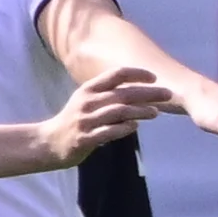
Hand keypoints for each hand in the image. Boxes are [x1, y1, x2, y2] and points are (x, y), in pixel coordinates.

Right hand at [34, 68, 173, 167]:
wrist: (50, 142)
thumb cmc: (75, 120)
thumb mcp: (87, 101)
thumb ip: (109, 94)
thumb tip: (139, 91)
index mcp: (89, 89)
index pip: (116, 75)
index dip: (136, 74)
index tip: (154, 77)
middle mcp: (87, 102)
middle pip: (122, 93)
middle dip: (147, 93)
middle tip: (168, 94)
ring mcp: (86, 120)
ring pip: (118, 112)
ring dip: (140, 111)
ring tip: (156, 112)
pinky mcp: (85, 138)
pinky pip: (108, 132)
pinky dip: (124, 128)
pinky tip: (136, 126)